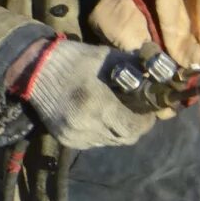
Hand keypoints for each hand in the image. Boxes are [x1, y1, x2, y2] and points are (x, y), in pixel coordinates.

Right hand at [17, 38, 166, 150]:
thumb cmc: (77, 60)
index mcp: (98, 105)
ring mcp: (73, 135)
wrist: (35, 67)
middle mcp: (85, 125)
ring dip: (117, 130)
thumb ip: (138, 69)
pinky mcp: (64, 139)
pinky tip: (97, 116)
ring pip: (109, 142)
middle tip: (136, 113)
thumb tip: (165, 77)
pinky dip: (101, 132)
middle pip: (124, 139)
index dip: (146, 122)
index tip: (149, 112)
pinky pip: (93, 142)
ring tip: (115, 112)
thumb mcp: (109, 58)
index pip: (133, 128)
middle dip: (134, 127)